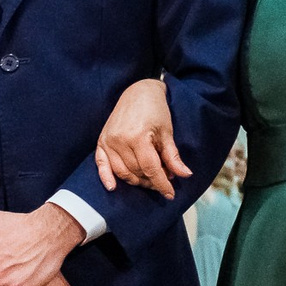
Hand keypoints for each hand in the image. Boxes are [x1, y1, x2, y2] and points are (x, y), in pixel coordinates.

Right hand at [95, 79, 187, 198]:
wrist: (138, 92)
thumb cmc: (155, 110)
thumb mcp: (167, 132)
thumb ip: (172, 156)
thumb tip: (185, 175)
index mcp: (137, 137)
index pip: (150, 169)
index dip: (161, 183)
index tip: (170, 194)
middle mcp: (120, 140)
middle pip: (136, 172)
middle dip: (151, 180)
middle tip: (164, 179)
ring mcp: (108, 141)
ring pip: (122, 172)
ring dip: (136, 180)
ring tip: (149, 179)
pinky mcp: (102, 140)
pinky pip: (101, 164)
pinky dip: (106, 177)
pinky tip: (113, 188)